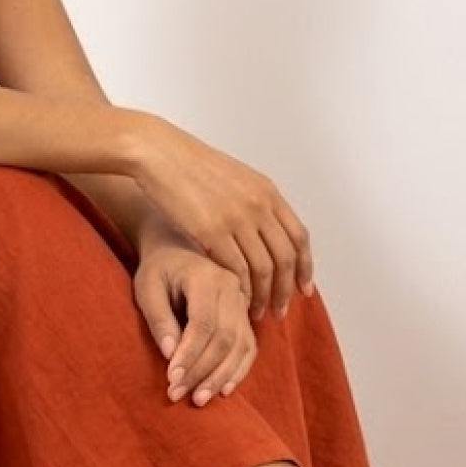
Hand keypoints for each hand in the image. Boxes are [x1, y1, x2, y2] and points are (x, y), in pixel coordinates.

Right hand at [127, 112, 314, 318]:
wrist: (160, 153)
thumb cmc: (189, 165)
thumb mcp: (234, 177)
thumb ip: (253, 201)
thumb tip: (263, 228)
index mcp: (267, 191)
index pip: (299, 237)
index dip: (305, 267)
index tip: (303, 289)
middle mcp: (259, 205)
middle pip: (284, 258)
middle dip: (286, 290)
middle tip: (280, 312)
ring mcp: (237, 218)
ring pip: (263, 269)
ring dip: (263, 296)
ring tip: (256, 313)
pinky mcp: (212, 230)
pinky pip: (236, 269)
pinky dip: (239, 289)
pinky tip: (234, 299)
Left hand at [132, 239, 258, 406]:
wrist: (177, 250)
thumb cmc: (158, 271)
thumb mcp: (147, 288)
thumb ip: (158, 318)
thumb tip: (170, 355)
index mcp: (207, 278)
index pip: (203, 323)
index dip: (189, 354)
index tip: (171, 378)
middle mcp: (232, 289)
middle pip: (224, 338)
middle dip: (201, 371)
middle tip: (178, 394)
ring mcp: (242, 303)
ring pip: (240, 346)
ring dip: (219, 377)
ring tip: (198, 400)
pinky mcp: (245, 317)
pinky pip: (248, 348)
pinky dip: (237, 371)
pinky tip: (222, 390)